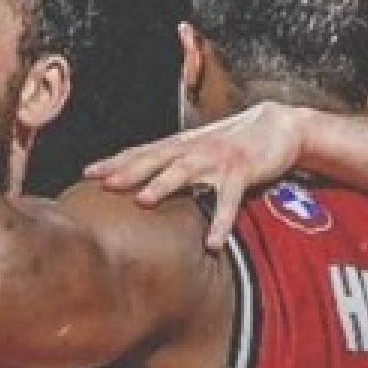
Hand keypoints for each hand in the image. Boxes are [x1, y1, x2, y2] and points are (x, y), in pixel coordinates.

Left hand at [84, 102, 303, 249]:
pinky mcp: (241, 171)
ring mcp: (217, 159)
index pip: (141, 151)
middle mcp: (193, 149)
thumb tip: (143, 183)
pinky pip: (228, 201)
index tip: (87, 172)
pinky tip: (212, 242)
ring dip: (164, 185)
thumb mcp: (198, 150)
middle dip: (128, 170)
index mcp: (180, 145)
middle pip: (155, 158)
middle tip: (104, 183)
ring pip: (186, 171)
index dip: (115, 161)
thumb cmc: (232, 143)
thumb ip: (173, 164)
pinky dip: (220, 222)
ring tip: (143, 200)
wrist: (279, 125)